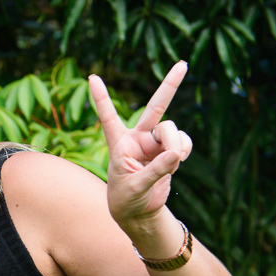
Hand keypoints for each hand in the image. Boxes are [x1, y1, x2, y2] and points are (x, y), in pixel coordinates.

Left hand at [90, 62, 193, 230]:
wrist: (139, 211)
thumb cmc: (127, 198)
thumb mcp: (135, 186)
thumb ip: (155, 170)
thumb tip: (176, 153)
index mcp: (119, 143)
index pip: (108, 116)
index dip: (100, 97)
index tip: (92, 77)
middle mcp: (137, 137)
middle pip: (155, 107)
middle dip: (170, 85)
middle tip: (182, 64)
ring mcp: (155, 142)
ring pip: (172, 130)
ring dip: (176, 145)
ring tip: (172, 163)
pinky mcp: (169, 150)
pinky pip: (183, 141)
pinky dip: (183, 150)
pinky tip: (176, 162)